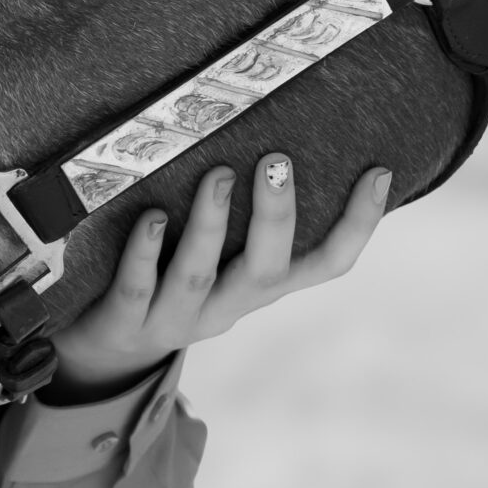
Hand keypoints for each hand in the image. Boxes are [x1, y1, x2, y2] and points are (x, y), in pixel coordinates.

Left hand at [48, 154, 390, 397]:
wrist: (107, 351)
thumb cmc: (171, 281)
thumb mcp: (221, 256)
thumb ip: (248, 217)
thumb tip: (278, 136)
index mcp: (258, 288)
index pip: (326, 265)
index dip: (359, 226)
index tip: (379, 173)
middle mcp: (225, 307)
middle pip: (266, 271)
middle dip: (275, 218)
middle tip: (278, 162)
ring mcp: (174, 320)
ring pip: (197, 276)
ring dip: (210, 225)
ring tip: (218, 175)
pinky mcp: (123, 324)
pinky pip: (135, 288)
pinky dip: (144, 253)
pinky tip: (152, 217)